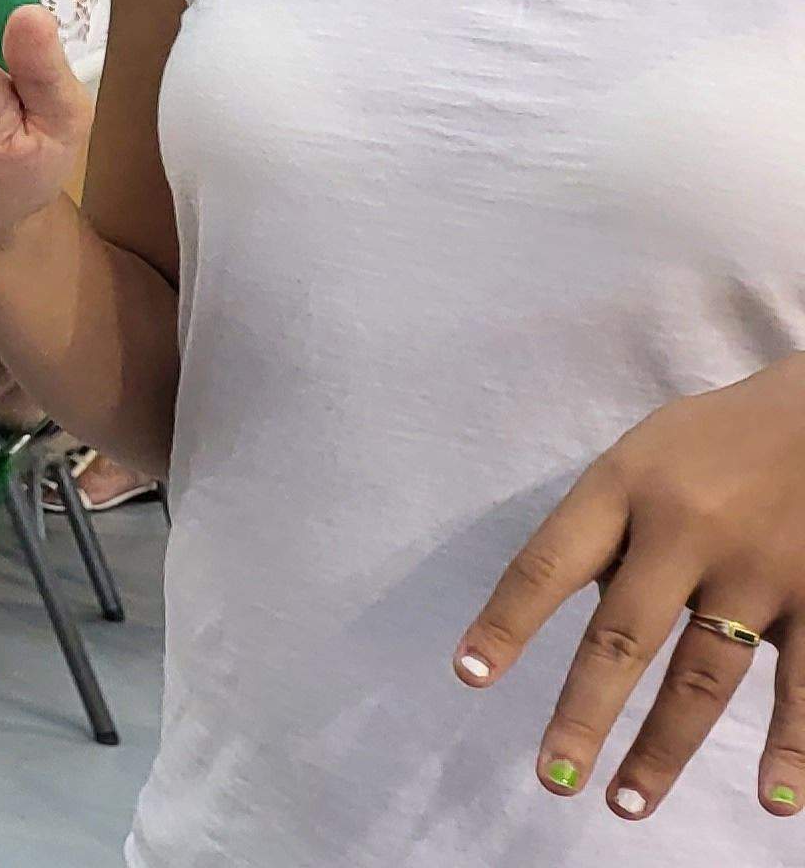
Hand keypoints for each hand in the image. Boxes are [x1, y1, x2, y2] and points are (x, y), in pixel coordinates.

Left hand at [455, 354, 804, 820]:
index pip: (548, 564)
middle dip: (583, 713)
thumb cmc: (722, 437)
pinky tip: (773, 799)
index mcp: (627, 487)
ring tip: (626, 804)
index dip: (505, 623)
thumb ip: (612, 528)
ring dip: (663, 750)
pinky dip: (795, 749)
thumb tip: (582, 620)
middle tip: (553, 777)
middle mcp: (687, 531)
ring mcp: (760, 569)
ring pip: (703, 678)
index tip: (469, 676)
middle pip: (622, 638)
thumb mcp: (648, 454)